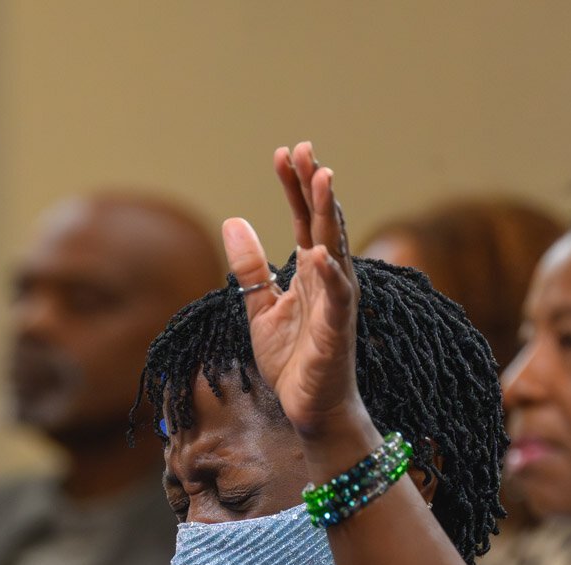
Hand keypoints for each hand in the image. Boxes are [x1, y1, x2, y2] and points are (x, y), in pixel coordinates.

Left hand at [223, 142, 364, 440]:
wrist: (311, 409)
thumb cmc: (293, 361)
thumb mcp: (260, 309)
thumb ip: (249, 269)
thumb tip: (233, 222)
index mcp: (310, 272)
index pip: (303, 219)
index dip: (293, 187)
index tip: (282, 153)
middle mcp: (328, 279)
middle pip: (322, 223)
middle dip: (313, 186)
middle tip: (304, 149)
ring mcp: (336, 302)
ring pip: (335, 248)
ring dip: (329, 214)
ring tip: (322, 177)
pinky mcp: (337, 330)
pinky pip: (337, 297)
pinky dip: (330, 273)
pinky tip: (320, 251)